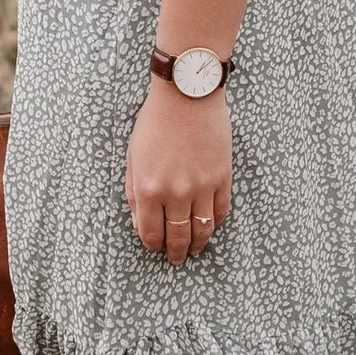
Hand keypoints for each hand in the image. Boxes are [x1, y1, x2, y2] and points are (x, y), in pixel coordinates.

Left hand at [125, 75, 231, 262]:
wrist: (187, 96)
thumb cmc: (155, 122)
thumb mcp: (133, 157)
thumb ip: (134, 192)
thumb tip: (141, 221)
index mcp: (148, 188)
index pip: (150, 232)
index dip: (153, 245)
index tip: (155, 248)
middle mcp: (175, 193)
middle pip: (177, 236)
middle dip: (176, 252)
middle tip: (177, 259)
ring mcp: (201, 187)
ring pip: (201, 229)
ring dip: (197, 244)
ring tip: (195, 250)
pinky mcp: (222, 178)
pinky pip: (220, 211)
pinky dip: (215, 223)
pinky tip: (210, 227)